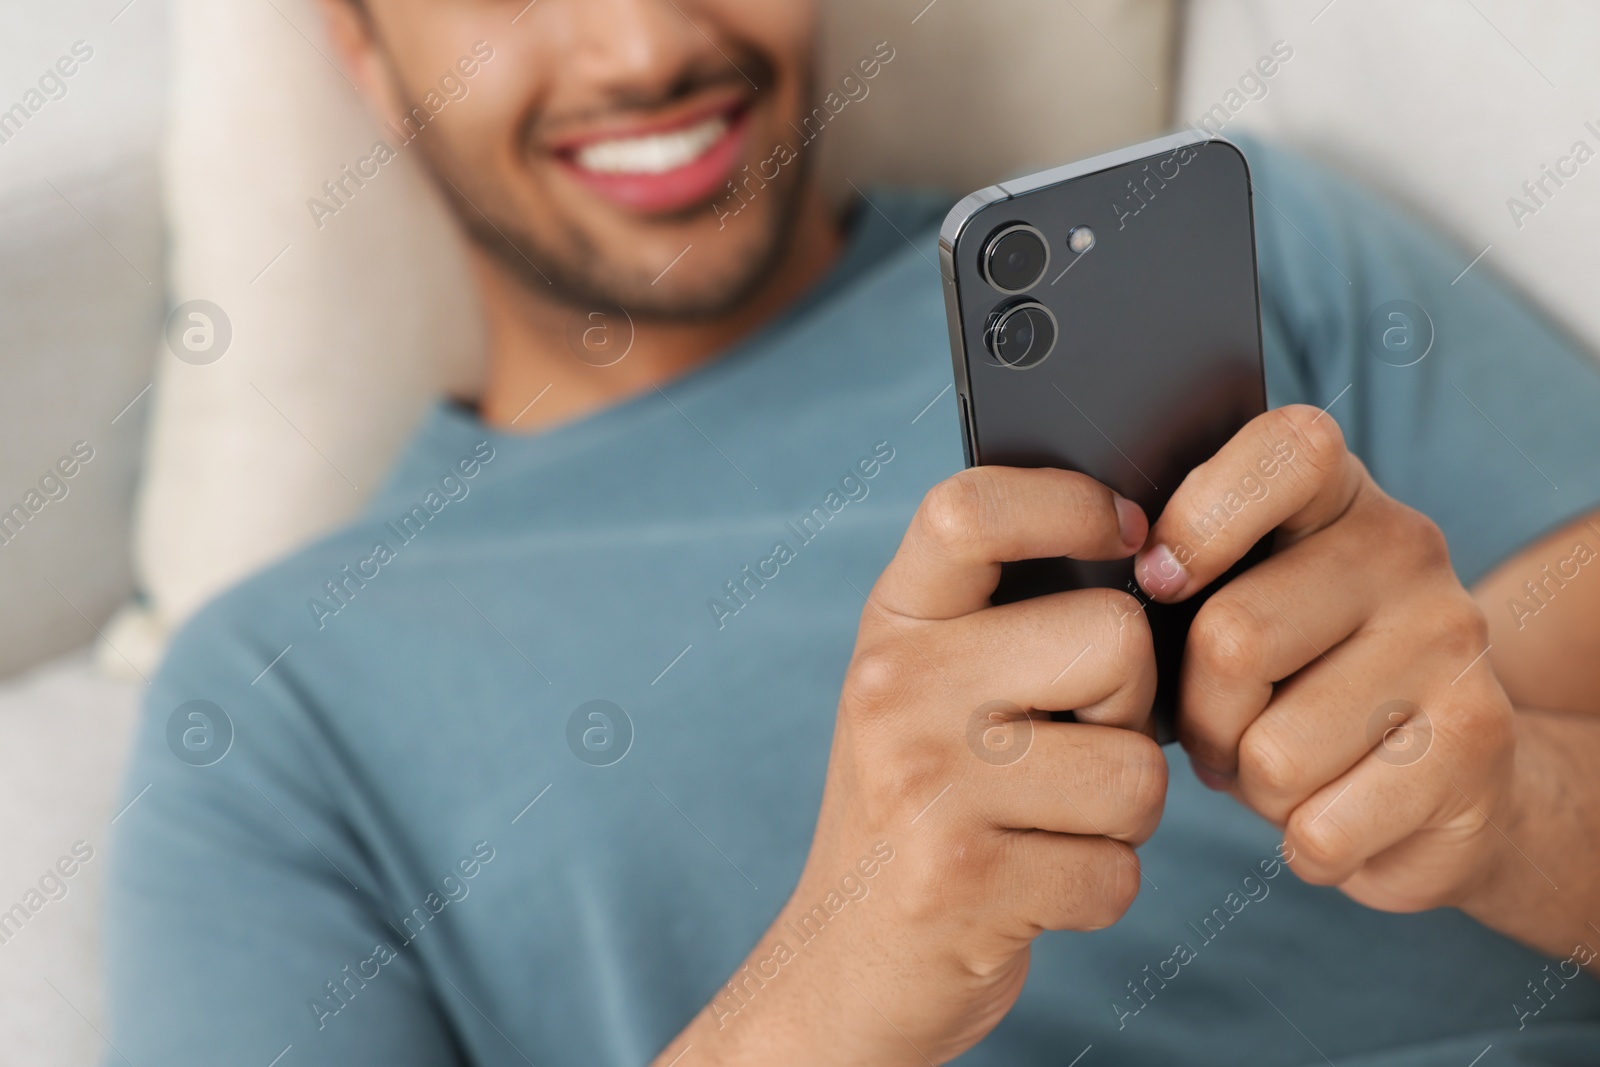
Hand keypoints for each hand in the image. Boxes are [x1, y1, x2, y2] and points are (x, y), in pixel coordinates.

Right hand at [658, 467, 1166, 1065]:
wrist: (844, 959)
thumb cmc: (925, 804)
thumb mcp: (926, 689)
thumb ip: (1004, 617)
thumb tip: (1152, 555)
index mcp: (894, 622)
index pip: (971, 508)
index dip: (1072, 503)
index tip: (1130, 536)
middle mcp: (894, 686)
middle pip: (1117, 638)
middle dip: (1128, 708)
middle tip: (1071, 745)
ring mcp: (922, 783)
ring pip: (1137, 769)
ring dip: (1120, 817)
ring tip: (1046, 824)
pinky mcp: (960, 880)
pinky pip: (1118, 870)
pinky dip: (1096, 889)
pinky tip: (1030, 886)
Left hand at [1134, 404, 1516, 914]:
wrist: (1435, 782)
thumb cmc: (1288, 685)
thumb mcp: (1231, 610)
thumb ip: (1180, 581)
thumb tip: (1106, 606)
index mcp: (1334, 492)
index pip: (1284, 450)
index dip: (1200, 521)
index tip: (1159, 582)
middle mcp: (1406, 548)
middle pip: (1232, 640)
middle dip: (1199, 718)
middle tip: (1223, 729)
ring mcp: (1452, 640)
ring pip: (1272, 752)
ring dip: (1253, 789)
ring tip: (1285, 770)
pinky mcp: (1478, 742)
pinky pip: (1323, 828)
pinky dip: (1305, 847)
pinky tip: (1335, 815)